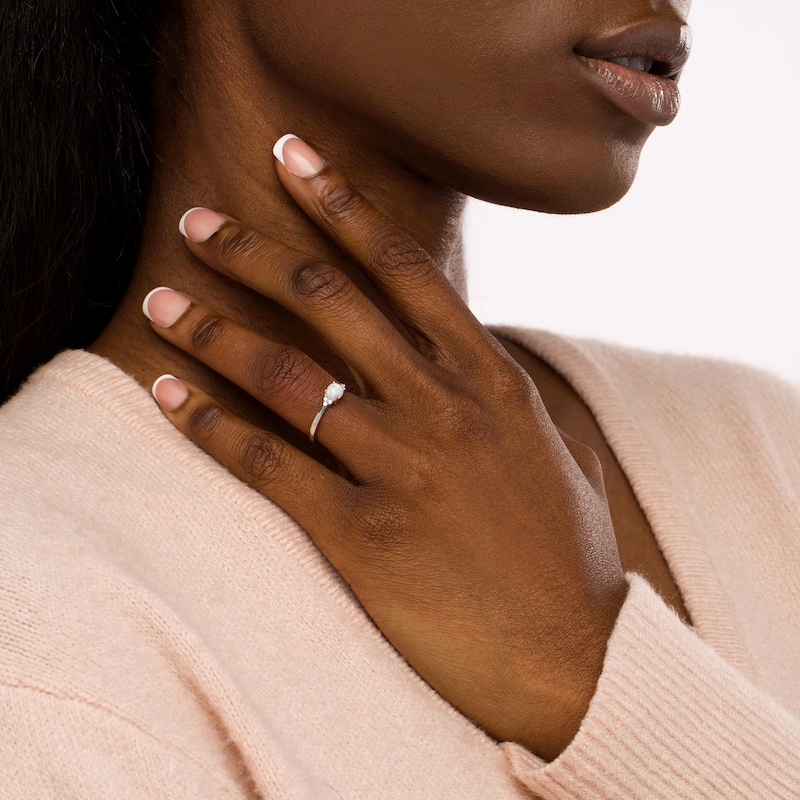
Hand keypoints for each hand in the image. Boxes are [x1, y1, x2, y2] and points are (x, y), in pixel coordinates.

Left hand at [145, 136, 627, 760]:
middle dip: (255, 250)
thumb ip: (501, 387)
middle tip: (199, 219)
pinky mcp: (362, 536)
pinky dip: (208, 424)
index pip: (403, 267)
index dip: (340, 205)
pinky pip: (268, 464)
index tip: (293, 158)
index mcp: (490, 378)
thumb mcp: (548, 444)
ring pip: (286, 374)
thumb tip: (468, 348)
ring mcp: (401, 468)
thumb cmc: (565, 550)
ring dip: (213, 329)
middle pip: (329, 302)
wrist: (577, 653)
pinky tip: (167, 392)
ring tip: (161, 300)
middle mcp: (441, 408)